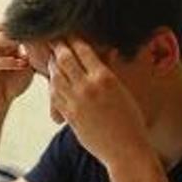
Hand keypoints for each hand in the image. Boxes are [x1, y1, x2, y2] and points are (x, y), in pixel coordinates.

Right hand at [0, 22, 34, 113]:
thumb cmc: (10, 86)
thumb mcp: (27, 67)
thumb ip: (36, 55)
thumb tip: (54, 44)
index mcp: (3, 43)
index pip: (11, 24)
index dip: (24, 20)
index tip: (43, 19)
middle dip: (14, 24)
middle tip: (34, 26)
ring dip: (9, 39)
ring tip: (26, 41)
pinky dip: (8, 61)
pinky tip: (22, 64)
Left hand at [47, 39, 151, 165]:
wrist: (126, 150)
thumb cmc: (131, 120)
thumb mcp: (123, 91)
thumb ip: (109, 73)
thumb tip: (107, 53)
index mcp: (105, 77)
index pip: (83, 50)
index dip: (73, 38)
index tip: (68, 31)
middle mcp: (88, 87)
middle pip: (64, 59)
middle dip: (57, 46)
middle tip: (51, 38)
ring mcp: (75, 102)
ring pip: (56, 76)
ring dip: (52, 65)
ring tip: (50, 56)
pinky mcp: (69, 116)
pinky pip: (54, 95)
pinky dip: (52, 85)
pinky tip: (52, 80)